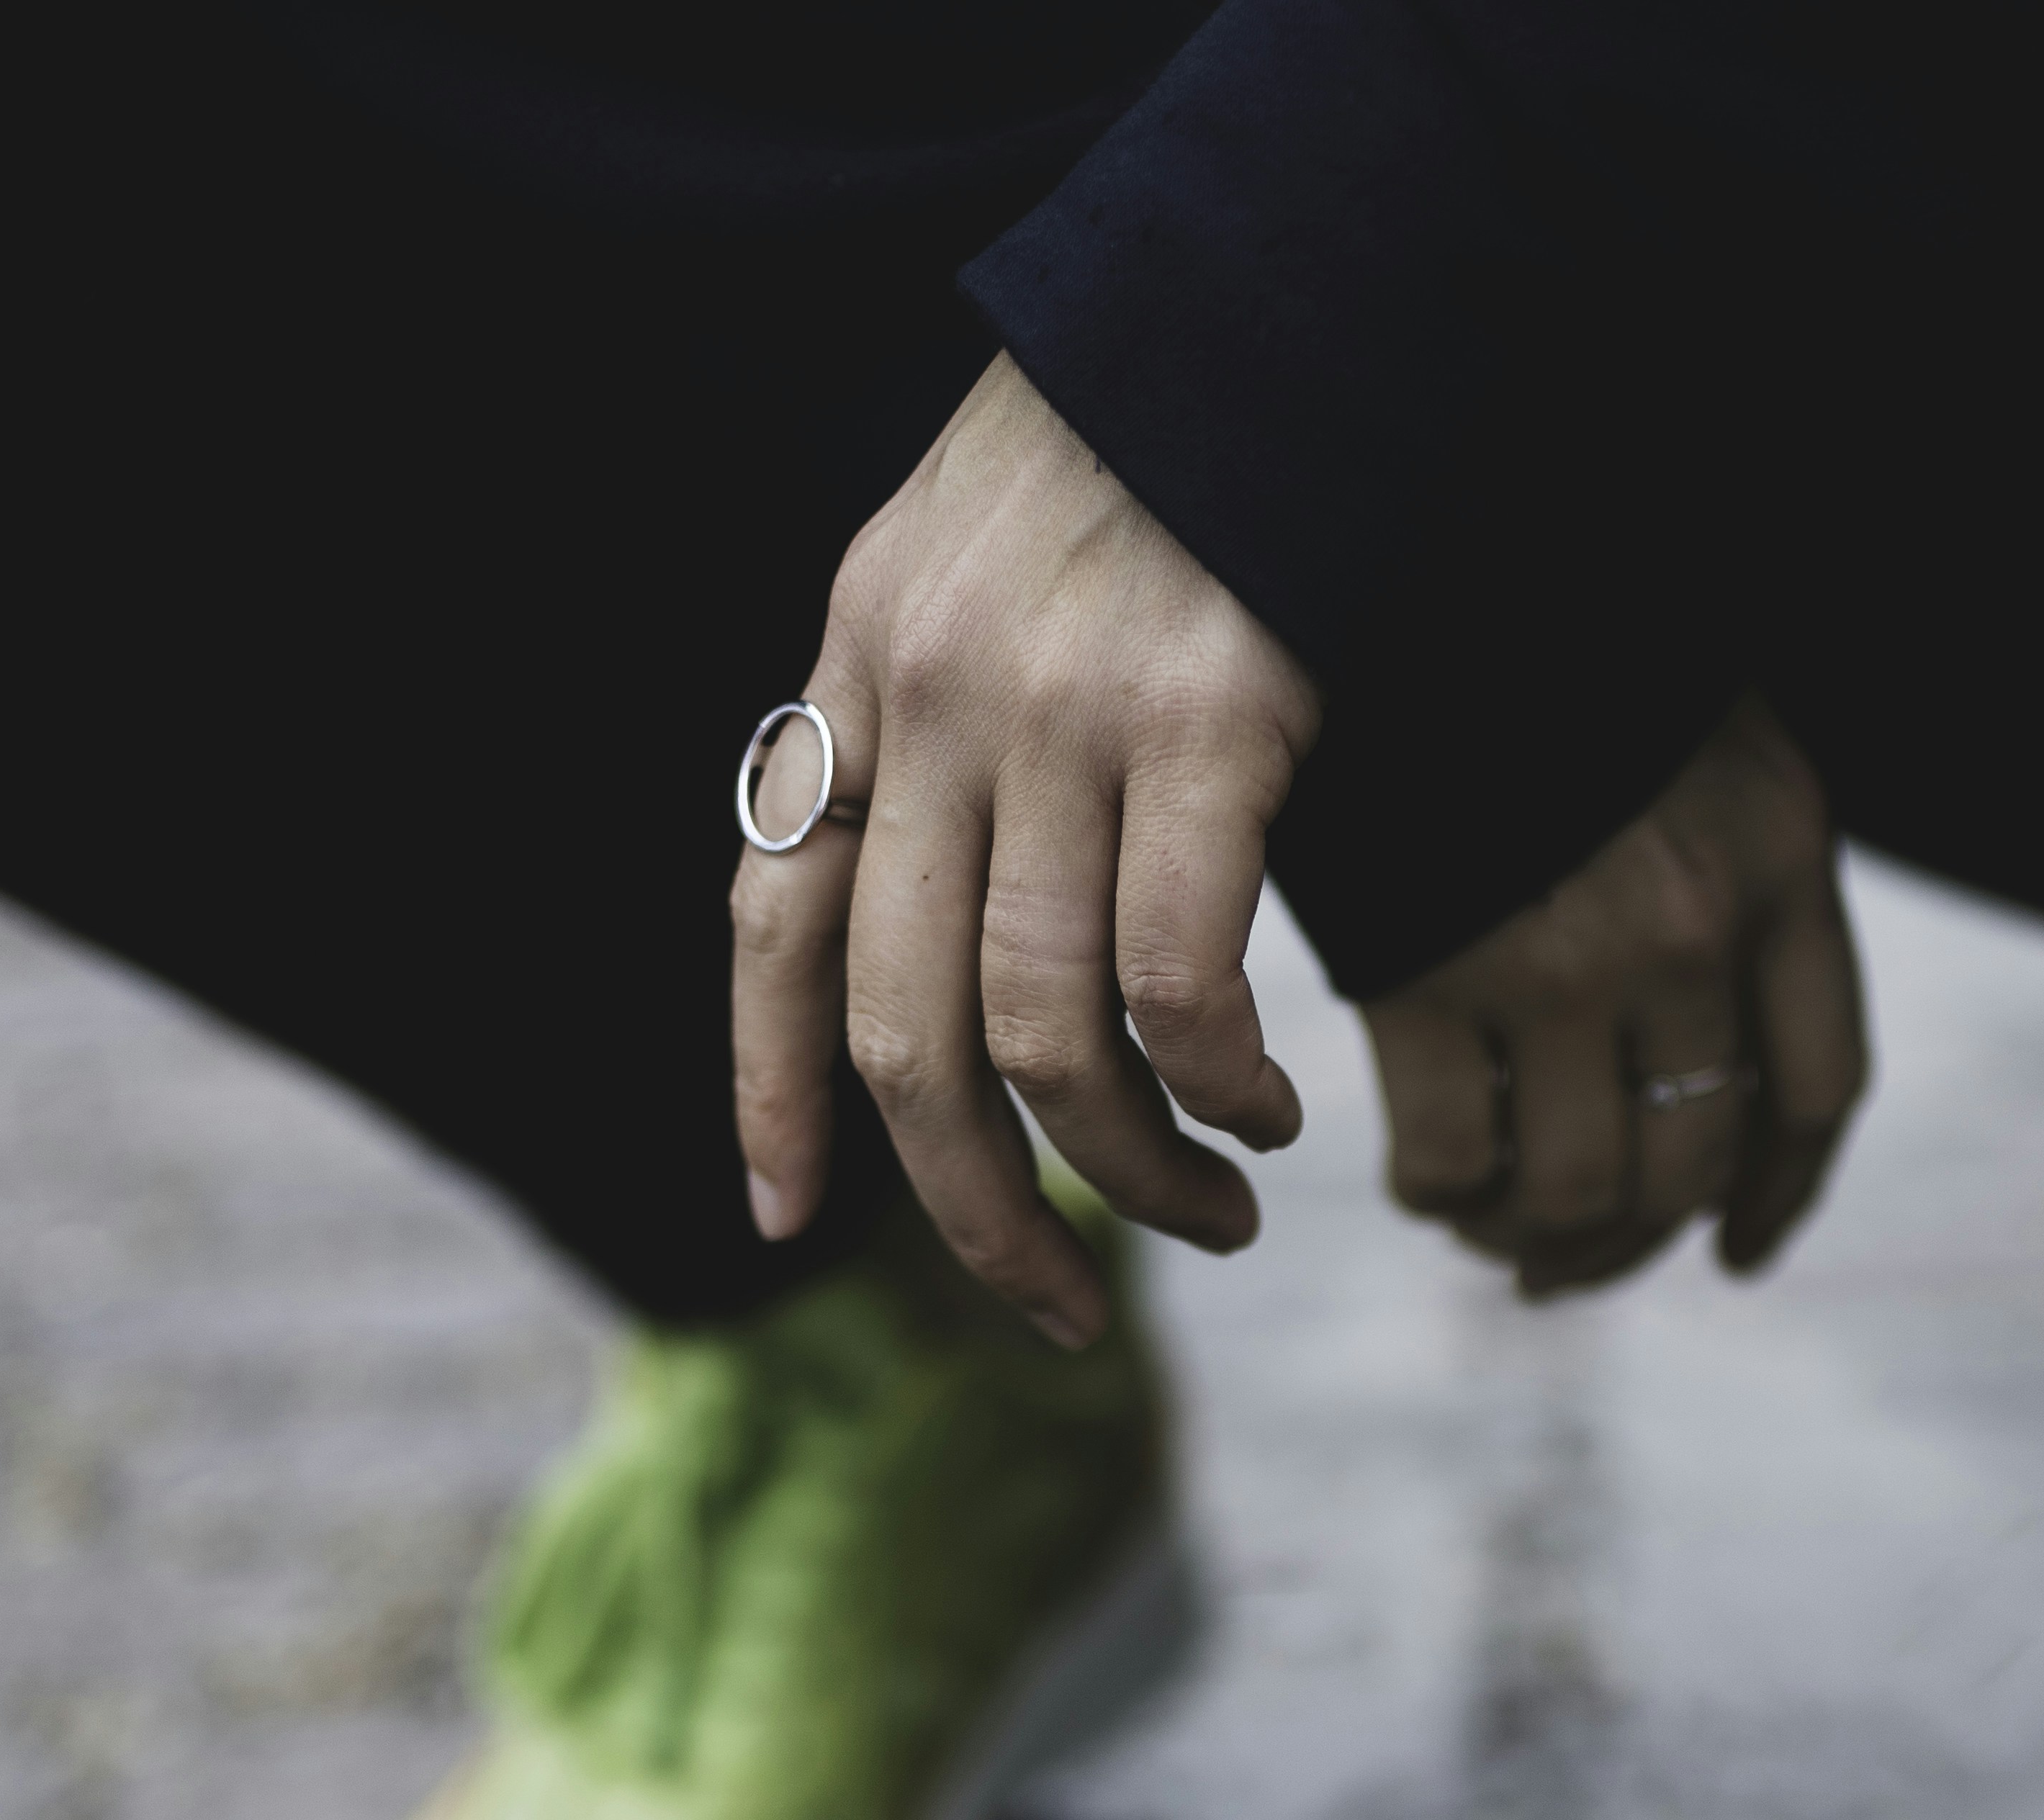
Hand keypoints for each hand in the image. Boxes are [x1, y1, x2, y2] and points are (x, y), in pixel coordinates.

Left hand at [732, 354, 1323, 1346]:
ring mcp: (1061, 715)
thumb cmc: (1153, 449)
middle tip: (1059, 1306)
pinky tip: (1268, 1113)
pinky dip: (1215, 1087)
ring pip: (1044, 1035)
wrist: (1275, 288)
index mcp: (860, 666)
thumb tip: (939, 909)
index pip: (772, 920)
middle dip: (975, 1210)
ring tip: (1210, 1217)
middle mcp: (931, 700)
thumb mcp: (979, 566)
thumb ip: (938, 719)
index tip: (783, 1221)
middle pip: (907, 1032)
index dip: (768, 1091)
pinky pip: (1177, 980)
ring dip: (1127, 1176)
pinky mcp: (1204, 724)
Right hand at [1363, 693, 1868, 1297]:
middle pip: (1692, 1158)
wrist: (1418, 547)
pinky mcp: (1427, 973)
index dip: (1781, 1193)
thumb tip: (1706, 1042)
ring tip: (1499, 1234)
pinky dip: (1441, 1194)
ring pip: (1575, 1186)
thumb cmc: (1556, 642)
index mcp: (1783, 858)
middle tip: (1576, 1257)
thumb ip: (1728, 859)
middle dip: (1636, 1236)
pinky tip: (1429, 1183)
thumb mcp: (1700, 725)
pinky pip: (1448, 1157)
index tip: (1740, 1248)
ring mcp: (1562, 957)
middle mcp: (1695, 925)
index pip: (1818, 1085)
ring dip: (1539, 1239)